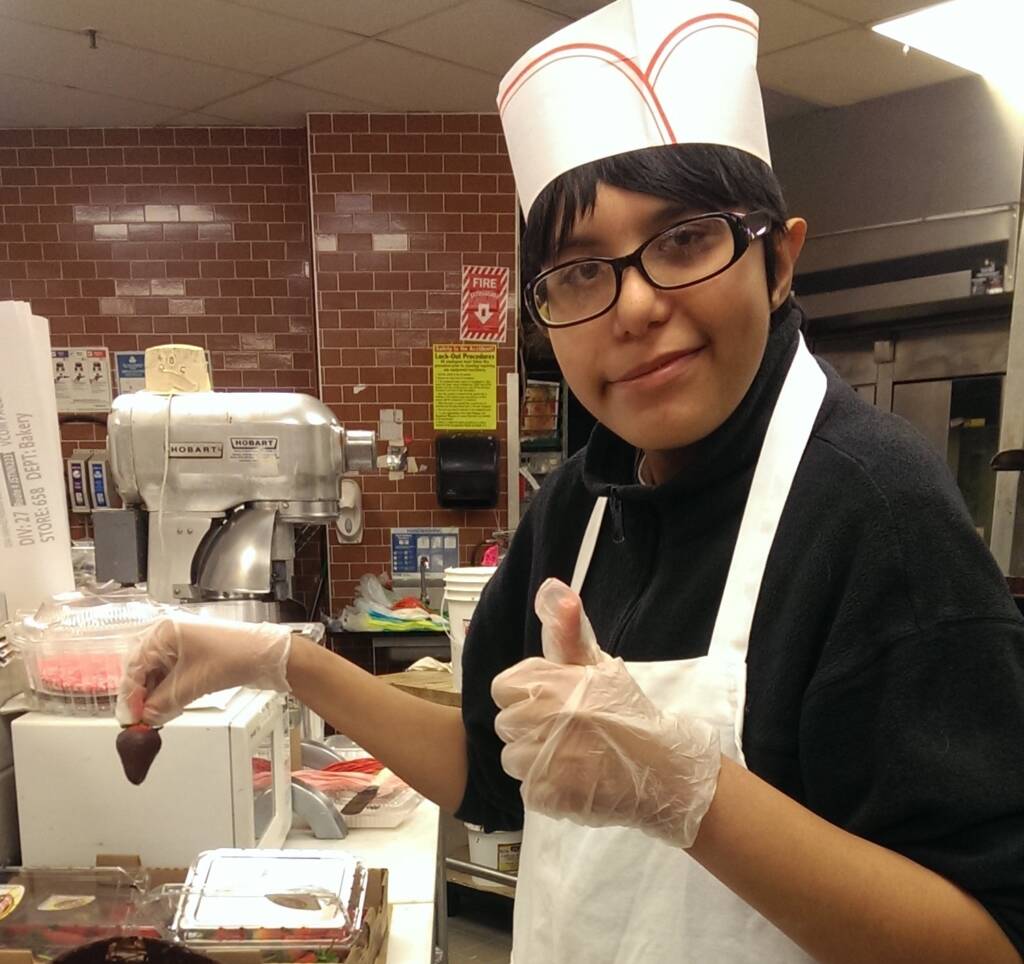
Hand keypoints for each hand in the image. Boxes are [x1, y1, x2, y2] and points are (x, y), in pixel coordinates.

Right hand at [115, 613, 291, 725]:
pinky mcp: (194, 655)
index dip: (130, 695)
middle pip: (143, 668)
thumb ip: (163, 703)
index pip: (134, 665)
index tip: (131, 717)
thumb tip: (146, 717)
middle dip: (141, 695)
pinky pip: (171, 674)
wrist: (268, 656)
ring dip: (154, 694)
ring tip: (155, 715)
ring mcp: (182, 644)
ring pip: (157, 673)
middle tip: (140, 719)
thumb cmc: (236, 655)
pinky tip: (169, 705)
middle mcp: (170, 634)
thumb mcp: (192, 684)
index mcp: (164, 632)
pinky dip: (168, 690)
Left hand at [492, 579, 720, 848]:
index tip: (546, 703)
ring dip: (535, 760)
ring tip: (569, 757)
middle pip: (506, 724)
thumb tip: (551, 587)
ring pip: (512, 758)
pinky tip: (573, 780)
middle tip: (564, 731)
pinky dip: (546, 787)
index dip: (523, 696)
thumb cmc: (629, 713)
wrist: (663, 769)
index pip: (503, 688)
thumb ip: (569, 632)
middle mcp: (542, 717)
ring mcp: (543, 758)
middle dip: (529, 728)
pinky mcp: (547, 793)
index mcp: (551, 683)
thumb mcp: (599, 667)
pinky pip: (527, 788)